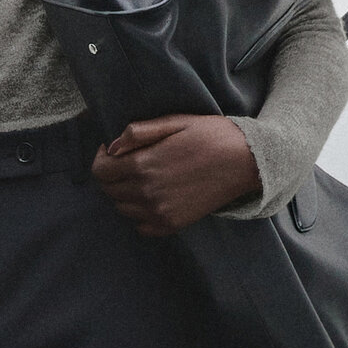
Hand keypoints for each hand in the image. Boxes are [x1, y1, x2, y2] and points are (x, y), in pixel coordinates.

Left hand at [90, 114, 260, 235]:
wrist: (246, 161)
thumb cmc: (211, 135)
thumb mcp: (174, 121)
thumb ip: (138, 133)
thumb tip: (111, 146)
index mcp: (143, 165)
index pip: (100, 171)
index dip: (101, 158)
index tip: (113, 150)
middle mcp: (147, 193)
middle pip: (109, 190)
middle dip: (112, 174)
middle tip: (129, 161)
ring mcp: (159, 213)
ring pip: (123, 208)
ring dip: (125, 193)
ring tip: (144, 177)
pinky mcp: (172, 225)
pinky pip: (141, 226)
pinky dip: (141, 214)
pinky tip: (155, 197)